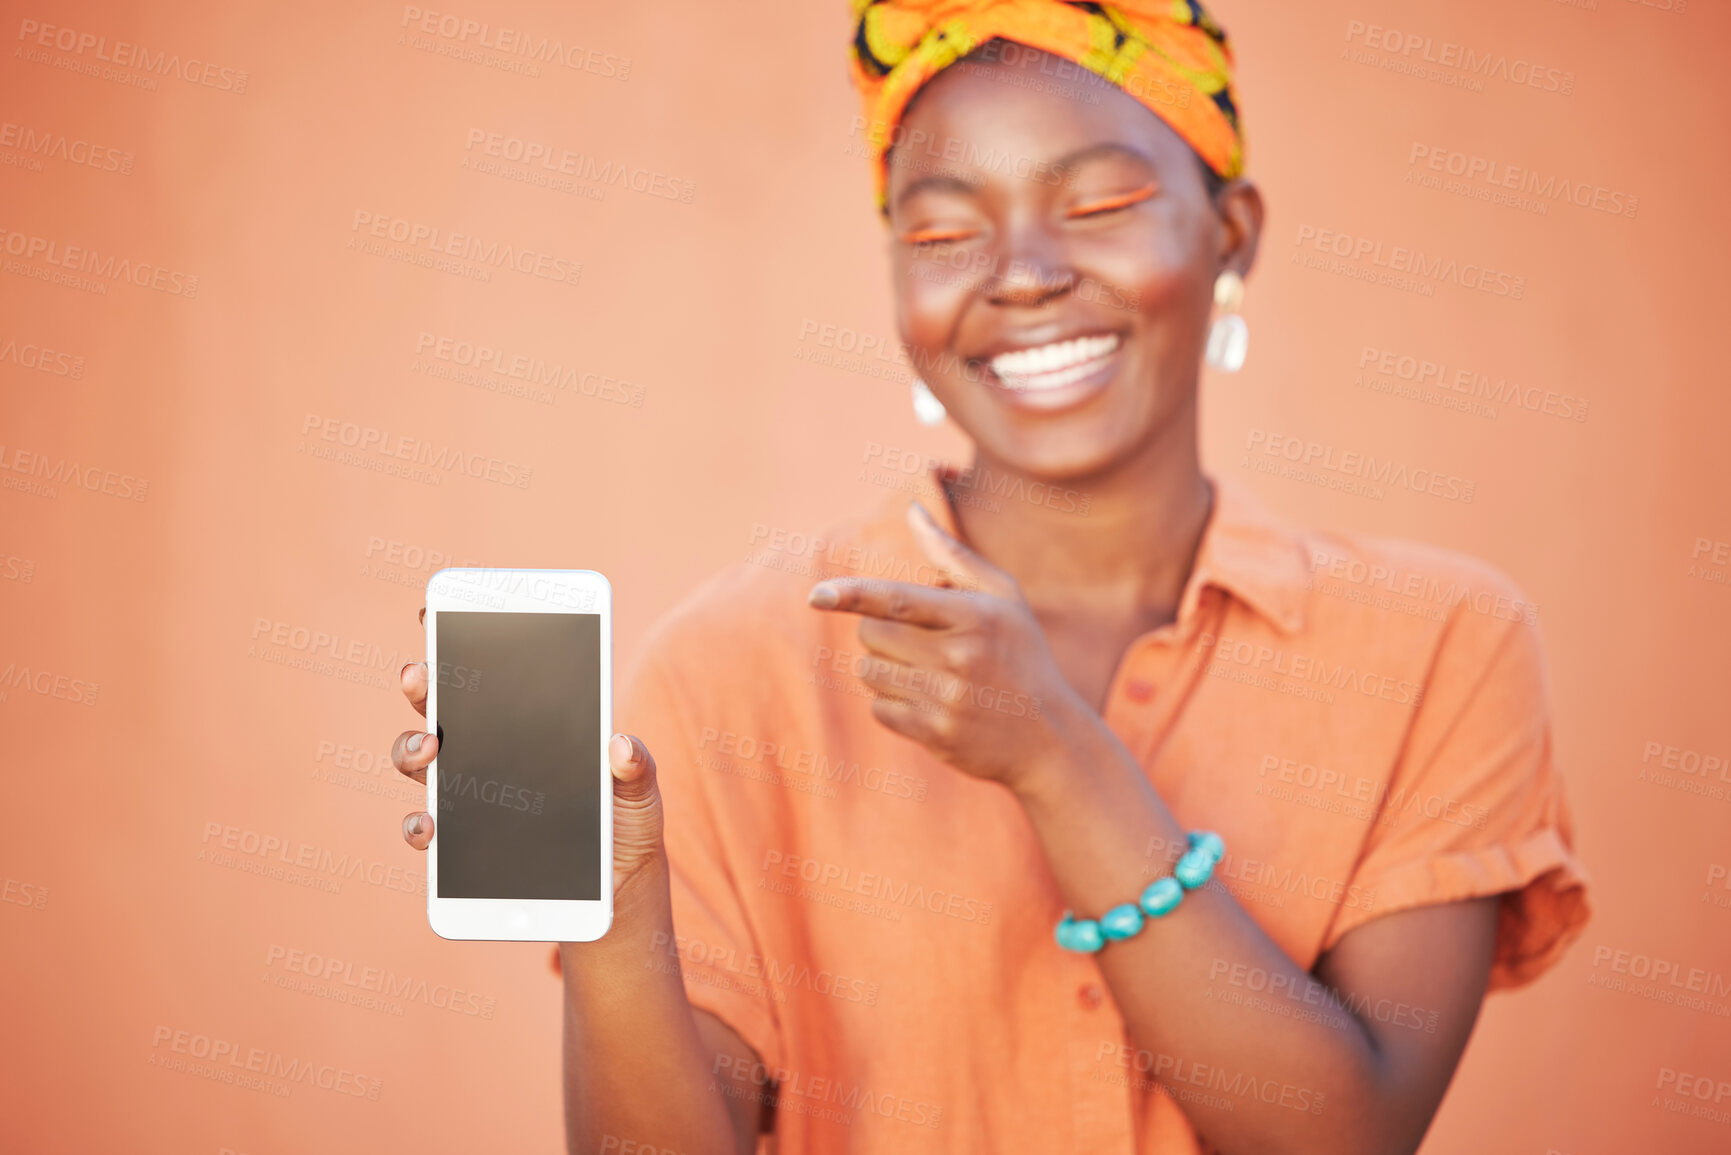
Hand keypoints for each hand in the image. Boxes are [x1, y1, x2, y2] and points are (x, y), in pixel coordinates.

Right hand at [392, 607, 666, 908]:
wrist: (616, 891)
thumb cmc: (625, 828)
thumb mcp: (640, 793)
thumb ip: (636, 769)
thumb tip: (620, 744)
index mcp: (530, 726)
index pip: (489, 674)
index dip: (456, 639)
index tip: (433, 608)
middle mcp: (488, 753)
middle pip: (440, 708)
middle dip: (423, 685)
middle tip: (421, 675)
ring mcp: (468, 796)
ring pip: (420, 761)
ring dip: (411, 749)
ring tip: (427, 750)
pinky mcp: (461, 847)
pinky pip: (426, 829)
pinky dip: (419, 825)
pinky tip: (429, 824)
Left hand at [806, 503, 1089, 789]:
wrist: (1049, 739)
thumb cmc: (1022, 656)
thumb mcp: (1003, 599)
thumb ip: (952, 555)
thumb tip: (912, 509)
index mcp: (974, 617)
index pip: (897, 601)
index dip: (852, 595)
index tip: (817, 596)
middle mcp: (958, 658)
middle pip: (872, 635)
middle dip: (881, 632)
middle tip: (916, 640)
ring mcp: (945, 700)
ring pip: (870, 671)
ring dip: (885, 667)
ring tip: (926, 672)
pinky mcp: (933, 734)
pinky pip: (879, 709)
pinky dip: (892, 702)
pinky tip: (929, 701)